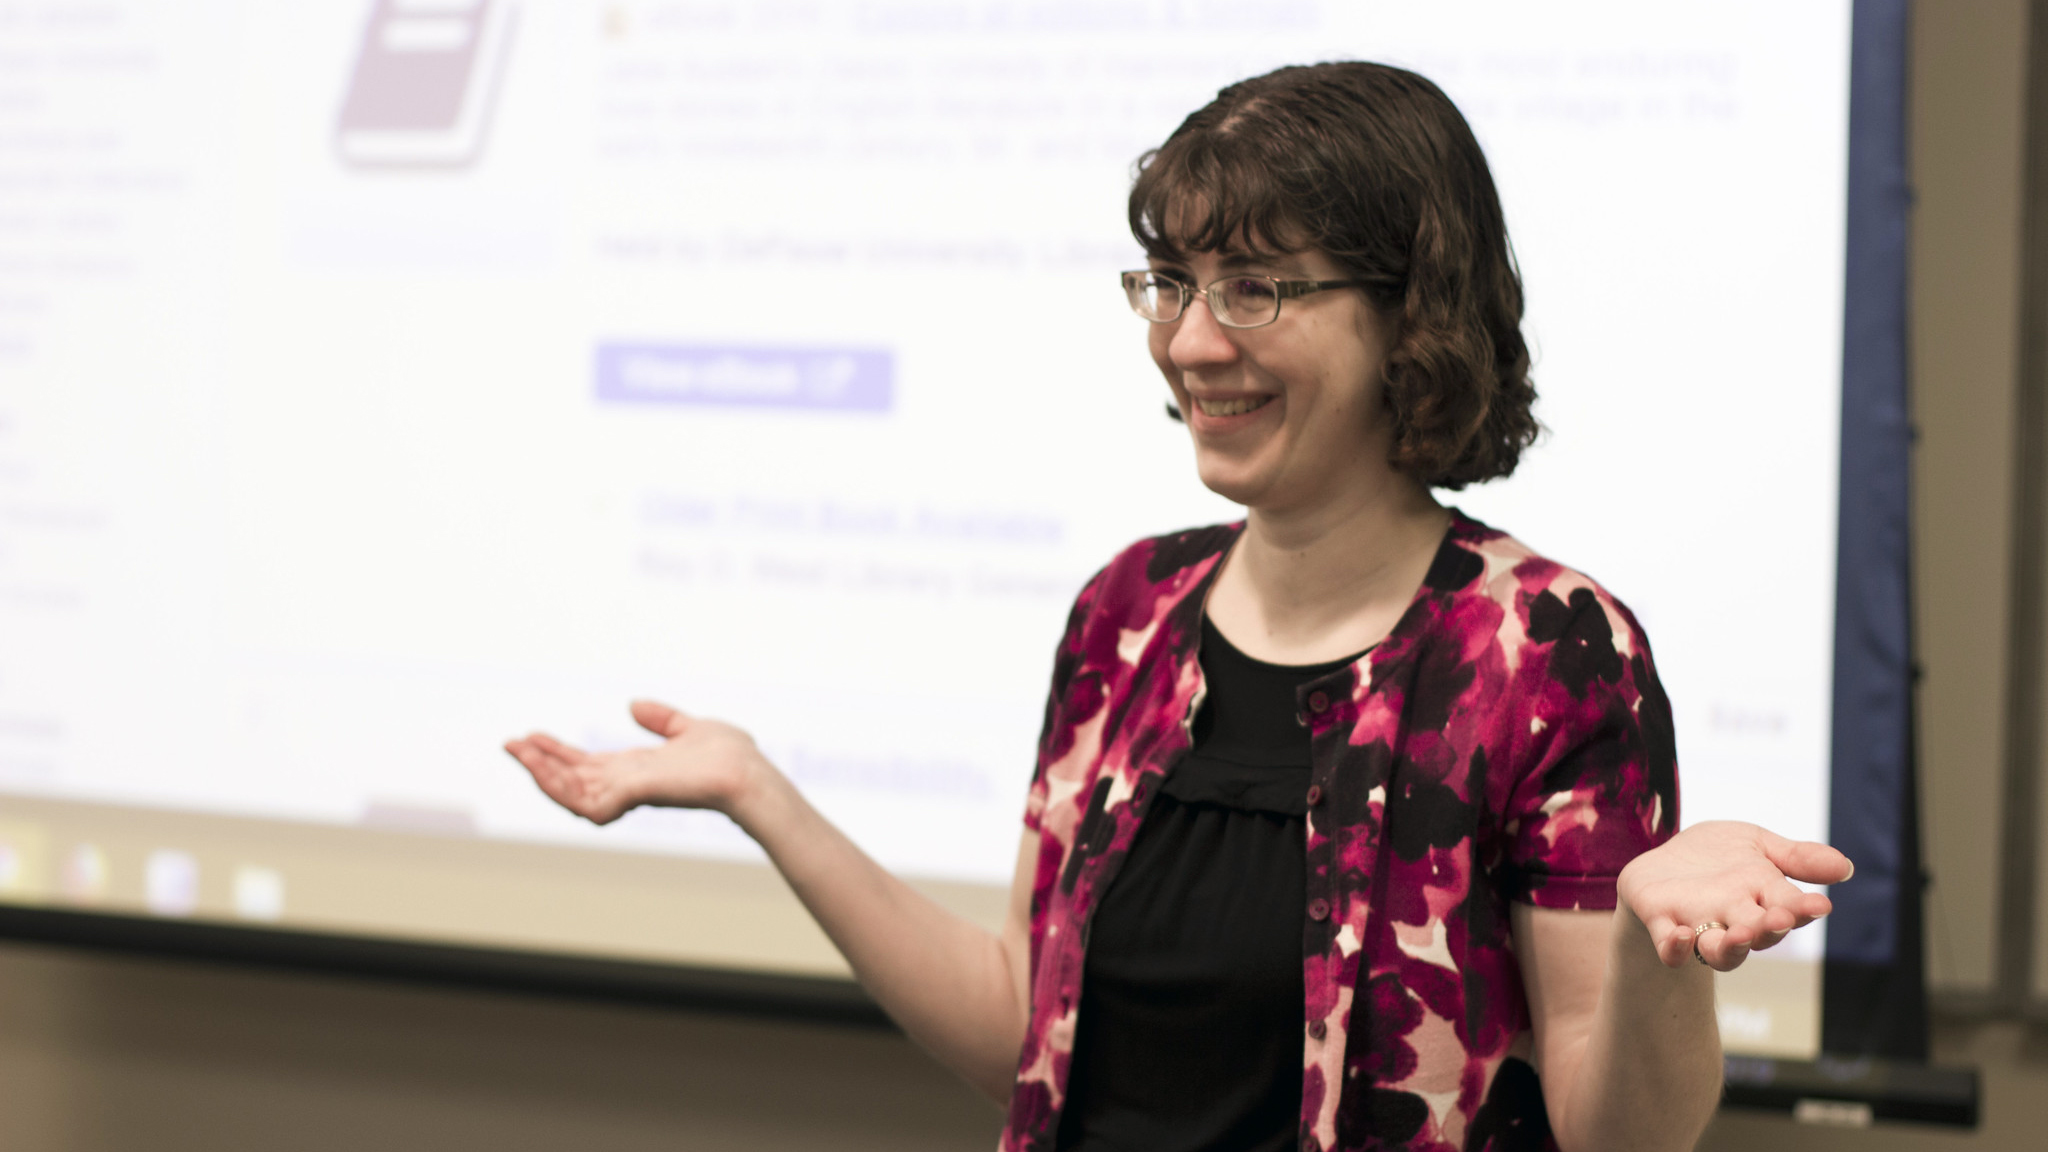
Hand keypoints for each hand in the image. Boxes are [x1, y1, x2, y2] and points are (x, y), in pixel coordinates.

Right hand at [503, 700, 769, 824]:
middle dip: (538, 762)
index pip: (585, 766)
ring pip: (569, 793)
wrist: (751, 774)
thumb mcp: (688, 728)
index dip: (556, 753)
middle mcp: (627, 785)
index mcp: (635, 770)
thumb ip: (661, 719)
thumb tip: (633, 704)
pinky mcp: (633, 797)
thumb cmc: (731, 757)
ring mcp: (629, 794)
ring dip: (541, 773)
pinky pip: (585, 803)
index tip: (529, 735)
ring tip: (518, 751)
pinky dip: (560, 787)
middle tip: (509, 743)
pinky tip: (542, 766)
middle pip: (570, 779)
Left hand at [1616, 821, 1853, 970]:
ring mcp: (1699, 923)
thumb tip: (1845, 866)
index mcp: (1763, 896)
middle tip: (1778, 917)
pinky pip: (1670, 948)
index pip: (1791, 908)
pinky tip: (1682, 936)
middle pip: (1760, 934)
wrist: (1664, 860)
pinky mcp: (1663, 923)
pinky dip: (1676, 948)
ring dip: (1732, 946)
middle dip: (1770, 928)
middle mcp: (1736, 917)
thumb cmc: (1718, 856)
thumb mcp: (1756, 843)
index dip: (1804, 910)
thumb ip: (1797, 857)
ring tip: (1740, 934)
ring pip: (1721, 951)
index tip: (1819, 905)